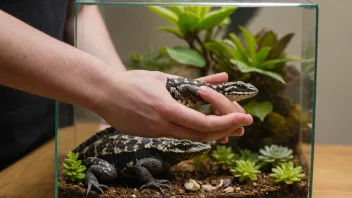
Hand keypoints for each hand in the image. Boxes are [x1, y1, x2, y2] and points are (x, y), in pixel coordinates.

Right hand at [94, 70, 251, 141]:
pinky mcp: (151, 135)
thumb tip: (222, 78)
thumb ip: (195, 82)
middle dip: (225, 131)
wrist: (104, 94)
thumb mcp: (165, 78)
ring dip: (212, 134)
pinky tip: (205, 127)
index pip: (203, 123)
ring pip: (191, 138)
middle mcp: (162, 126)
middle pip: (201, 136)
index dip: (226, 122)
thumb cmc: (132, 82)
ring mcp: (156, 133)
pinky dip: (194, 132)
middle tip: (242, 124)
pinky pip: (178, 135)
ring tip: (229, 129)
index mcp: (166, 109)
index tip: (242, 118)